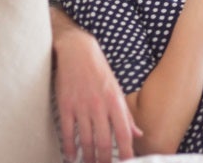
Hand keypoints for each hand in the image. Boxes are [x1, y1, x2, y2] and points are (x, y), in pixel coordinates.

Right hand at [51, 8, 142, 162]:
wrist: (77, 51)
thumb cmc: (100, 71)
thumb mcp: (117, 90)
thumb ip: (126, 115)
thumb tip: (138, 134)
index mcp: (115, 102)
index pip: (123, 133)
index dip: (126, 151)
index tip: (128, 162)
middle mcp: (99, 105)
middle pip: (103, 141)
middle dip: (105, 160)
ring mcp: (81, 106)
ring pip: (85, 140)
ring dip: (88, 156)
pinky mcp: (65, 105)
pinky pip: (67, 131)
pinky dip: (69, 147)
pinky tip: (71, 156)